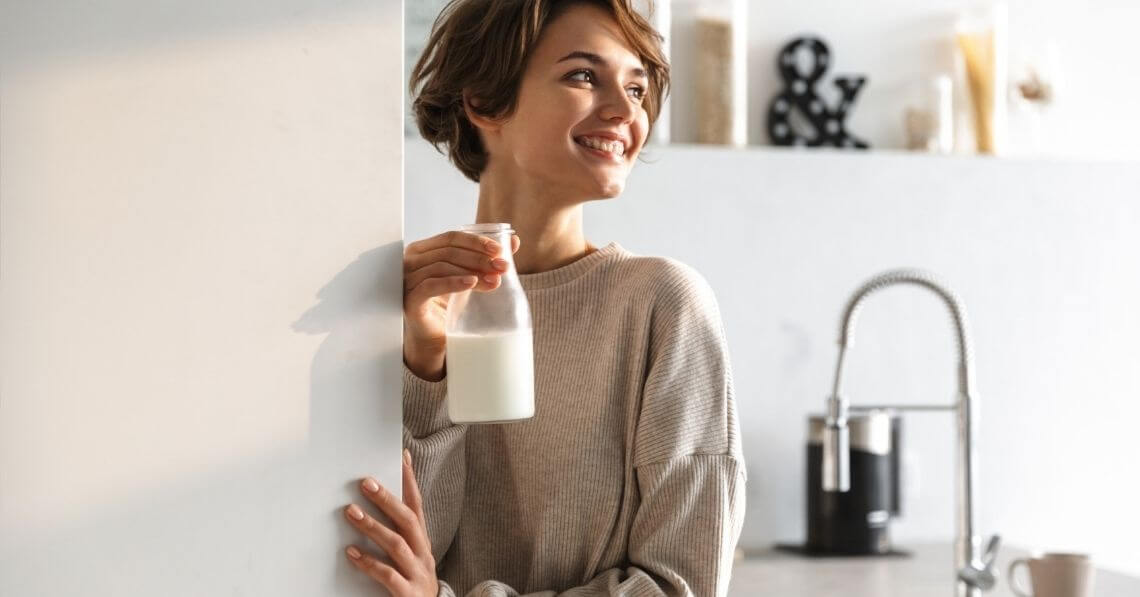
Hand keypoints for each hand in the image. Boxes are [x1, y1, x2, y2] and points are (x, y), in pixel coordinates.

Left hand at [343, 449, 438, 595]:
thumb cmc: (411, 582)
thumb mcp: (409, 555)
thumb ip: (396, 533)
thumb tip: (369, 505)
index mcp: (422, 541)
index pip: (417, 505)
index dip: (410, 481)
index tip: (402, 457)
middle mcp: (423, 554)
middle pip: (408, 520)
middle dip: (387, 499)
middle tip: (366, 482)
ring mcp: (418, 573)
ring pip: (397, 544)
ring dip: (373, 526)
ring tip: (351, 512)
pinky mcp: (408, 593)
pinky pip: (388, 576)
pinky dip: (369, 563)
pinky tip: (352, 553)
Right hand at [403, 230, 520, 353]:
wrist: (436, 338)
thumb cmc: (449, 304)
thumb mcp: (471, 276)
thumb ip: (488, 259)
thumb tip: (515, 242)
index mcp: (424, 250)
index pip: (451, 237)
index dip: (476, 241)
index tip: (500, 251)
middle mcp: (412, 261)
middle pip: (448, 251)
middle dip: (479, 258)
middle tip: (502, 267)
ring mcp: (408, 280)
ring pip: (441, 266)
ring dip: (471, 271)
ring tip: (494, 280)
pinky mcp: (410, 299)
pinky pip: (431, 286)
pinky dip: (453, 282)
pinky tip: (471, 283)